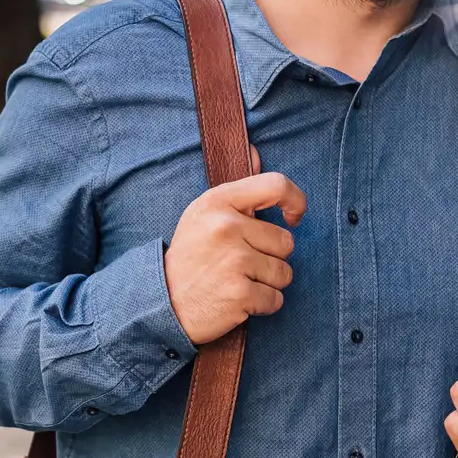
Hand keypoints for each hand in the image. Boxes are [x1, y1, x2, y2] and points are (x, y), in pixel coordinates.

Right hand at [163, 171, 306, 344]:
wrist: (161, 301)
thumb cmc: (191, 255)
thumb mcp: (204, 214)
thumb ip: (237, 189)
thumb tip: (257, 152)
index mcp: (218, 201)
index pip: (275, 185)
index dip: (295, 201)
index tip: (293, 218)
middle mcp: (226, 226)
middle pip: (285, 242)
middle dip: (271, 257)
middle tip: (241, 263)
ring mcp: (234, 261)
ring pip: (284, 273)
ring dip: (268, 283)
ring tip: (238, 281)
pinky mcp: (239, 294)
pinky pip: (275, 299)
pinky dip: (262, 305)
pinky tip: (239, 301)